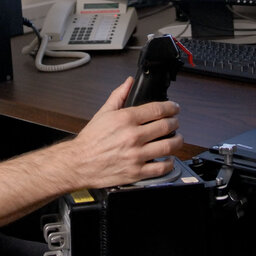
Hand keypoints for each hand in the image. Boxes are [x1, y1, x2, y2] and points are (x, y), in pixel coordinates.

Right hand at [64, 77, 183, 187]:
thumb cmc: (90, 140)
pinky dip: (169, 163)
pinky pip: (161, 168)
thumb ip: (119, 95)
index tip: (174, 108)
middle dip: (175, 123)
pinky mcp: (136, 172)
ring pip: (168, 146)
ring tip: (177, 139)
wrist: (78, 163)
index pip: (158, 110)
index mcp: (125, 119)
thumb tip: (128, 82)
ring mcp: (136, 155)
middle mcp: (132, 136)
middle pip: (166, 126)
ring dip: (177, 141)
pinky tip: (169, 159)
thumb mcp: (103, 113)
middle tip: (175, 122)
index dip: (171, 107)